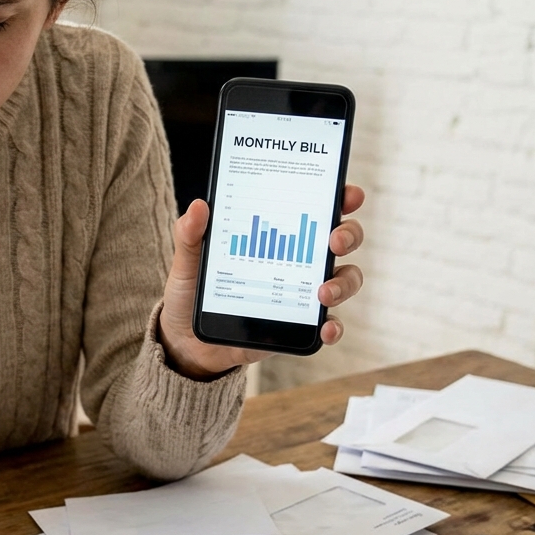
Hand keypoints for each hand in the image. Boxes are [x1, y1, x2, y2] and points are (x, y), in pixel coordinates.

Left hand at [158, 185, 366, 378]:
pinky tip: (326, 326)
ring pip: (344, 279)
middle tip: (335, 239)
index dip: (339, 198)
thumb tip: (199, 206)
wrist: (186, 340)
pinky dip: (334, 325)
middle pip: (341, 240)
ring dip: (344, 282)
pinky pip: (328, 324)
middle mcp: (297, 260)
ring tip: (323, 292)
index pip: (315, 209)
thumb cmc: (193, 292)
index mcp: (275, 235)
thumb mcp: (188, 262)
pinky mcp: (298, 325)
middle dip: (348, 234)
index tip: (347, 194)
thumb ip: (191, 236)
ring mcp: (302, 292)